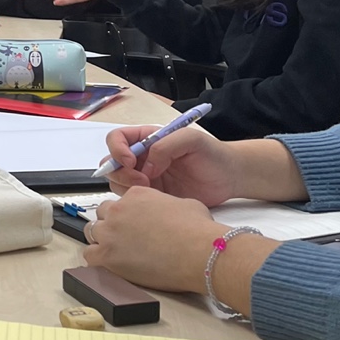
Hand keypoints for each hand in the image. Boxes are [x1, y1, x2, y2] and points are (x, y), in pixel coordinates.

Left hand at [82, 186, 222, 293]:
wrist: (198, 252)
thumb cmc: (198, 232)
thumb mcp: (185, 204)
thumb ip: (168, 204)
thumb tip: (169, 212)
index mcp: (136, 195)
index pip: (120, 202)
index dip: (127, 214)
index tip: (133, 225)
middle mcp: (119, 210)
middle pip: (103, 214)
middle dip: (112, 225)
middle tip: (125, 238)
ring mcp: (110, 232)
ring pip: (92, 232)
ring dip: (103, 240)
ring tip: (118, 252)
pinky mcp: (107, 255)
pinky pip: (90, 255)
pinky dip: (98, 259)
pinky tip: (110, 263)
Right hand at [103, 124, 241, 206]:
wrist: (228, 178)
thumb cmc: (212, 154)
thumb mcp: (192, 140)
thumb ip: (166, 145)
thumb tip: (147, 164)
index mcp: (147, 139)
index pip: (117, 139)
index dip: (117, 149)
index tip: (130, 160)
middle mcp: (141, 158)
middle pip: (111, 163)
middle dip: (120, 172)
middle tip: (141, 180)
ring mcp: (145, 177)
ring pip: (118, 182)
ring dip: (127, 187)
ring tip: (151, 190)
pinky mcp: (152, 196)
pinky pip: (132, 199)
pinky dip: (136, 201)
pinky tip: (156, 200)